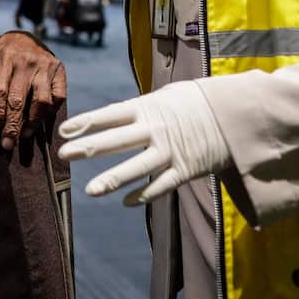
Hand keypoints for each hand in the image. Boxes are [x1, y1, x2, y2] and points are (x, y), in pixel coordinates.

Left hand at [0, 31, 66, 150]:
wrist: (26, 36)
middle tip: (7, 143)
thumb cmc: (2, 52)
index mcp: (6, 58)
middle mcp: (28, 62)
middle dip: (13, 124)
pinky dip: (51, 111)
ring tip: (24, 134)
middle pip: (19, 100)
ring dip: (33, 121)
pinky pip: (59, 96)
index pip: (0, 90)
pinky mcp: (60, 71)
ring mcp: (46, 66)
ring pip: (41, 100)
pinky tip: (41, 120)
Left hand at [57, 81, 231, 204]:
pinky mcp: (185, 169)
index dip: (86, 122)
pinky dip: (144, 194)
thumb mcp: (165, 96)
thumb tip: (111, 117)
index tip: (64, 130)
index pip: (110, 115)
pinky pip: (161, 185)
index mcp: (148, 107)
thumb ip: (138, 109)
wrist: (234, 113)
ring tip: (90, 190)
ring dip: (113, 180)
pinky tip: (125, 202)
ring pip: (137, 168)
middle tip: (63, 155)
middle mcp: (155, 129)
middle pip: (117, 140)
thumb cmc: (194, 102)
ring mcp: (170, 150)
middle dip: (88, 148)